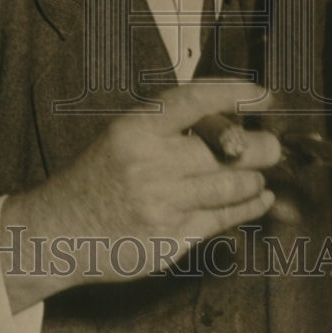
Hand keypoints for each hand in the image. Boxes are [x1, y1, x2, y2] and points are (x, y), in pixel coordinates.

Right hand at [0, 82, 280, 310]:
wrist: (58, 231)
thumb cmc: (100, 175)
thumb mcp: (124, 136)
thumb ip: (171, 128)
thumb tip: (235, 119)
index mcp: (136, 129)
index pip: (194, 100)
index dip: (234, 93)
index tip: (262, 94)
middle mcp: (150, 165)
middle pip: (227, 149)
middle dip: (262, 147)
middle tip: (273, 145)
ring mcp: (161, 205)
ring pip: (231, 186)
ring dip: (255, 179)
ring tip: (259, 174)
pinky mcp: (170, 239)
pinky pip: (224, 219)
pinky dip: (249, 206)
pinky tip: (260, 198)